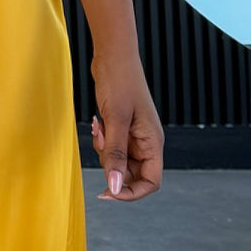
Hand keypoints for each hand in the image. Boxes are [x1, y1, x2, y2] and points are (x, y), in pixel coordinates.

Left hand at [90, 51, 163, 200]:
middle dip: (112, 168)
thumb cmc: (119, 82)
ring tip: (100, 128)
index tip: (108, 192)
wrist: (113, 56)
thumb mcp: (115, 121)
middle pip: (131, 175)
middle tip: (102, 145)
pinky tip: (97, 123)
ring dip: (104, 152)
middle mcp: (146, 142)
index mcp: (153, 143)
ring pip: (118, 162)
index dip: (131, 193)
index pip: (151, 183)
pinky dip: (101, 141)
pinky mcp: (122, 129)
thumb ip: (116, 155)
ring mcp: (134, 136)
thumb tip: (115, 187)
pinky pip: (111, 148)